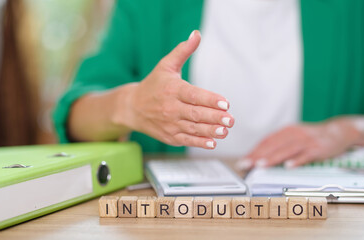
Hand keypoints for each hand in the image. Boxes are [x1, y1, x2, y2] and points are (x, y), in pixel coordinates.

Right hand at [112, 30, 233, 148]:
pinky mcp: (170, 136)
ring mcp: (170, 124)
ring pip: (193, 129)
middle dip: (215, 118)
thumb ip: (183, 51)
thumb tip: (196, 34)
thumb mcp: (166, 65)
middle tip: (231, 120)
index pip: (193, 95)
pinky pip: (186, 140)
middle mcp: (171, 108)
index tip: (225, 103)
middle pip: (195, 114)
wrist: (132, 108)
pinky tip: (213, 142)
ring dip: (210, 131)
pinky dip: (199, 142)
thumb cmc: (153, 84)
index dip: (209, 99)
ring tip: (225, 131)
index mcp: (172, 89)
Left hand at [242, 119, 361, 167]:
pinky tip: (288, 166)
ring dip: (272, 158)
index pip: (266, 142)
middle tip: (245, 165)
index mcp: (286, 131)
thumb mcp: (294, 137)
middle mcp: (294, 134)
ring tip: (260, 165)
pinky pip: (306, 155)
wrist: (338, 131)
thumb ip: (279, 145)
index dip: (254, 151)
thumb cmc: (312, 137)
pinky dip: (297, 160)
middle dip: (257, 156)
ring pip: (286, 150)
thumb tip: (260, 157)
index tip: (243, 161)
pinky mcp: (318, 148)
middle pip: (273, 145)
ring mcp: (306, 141)